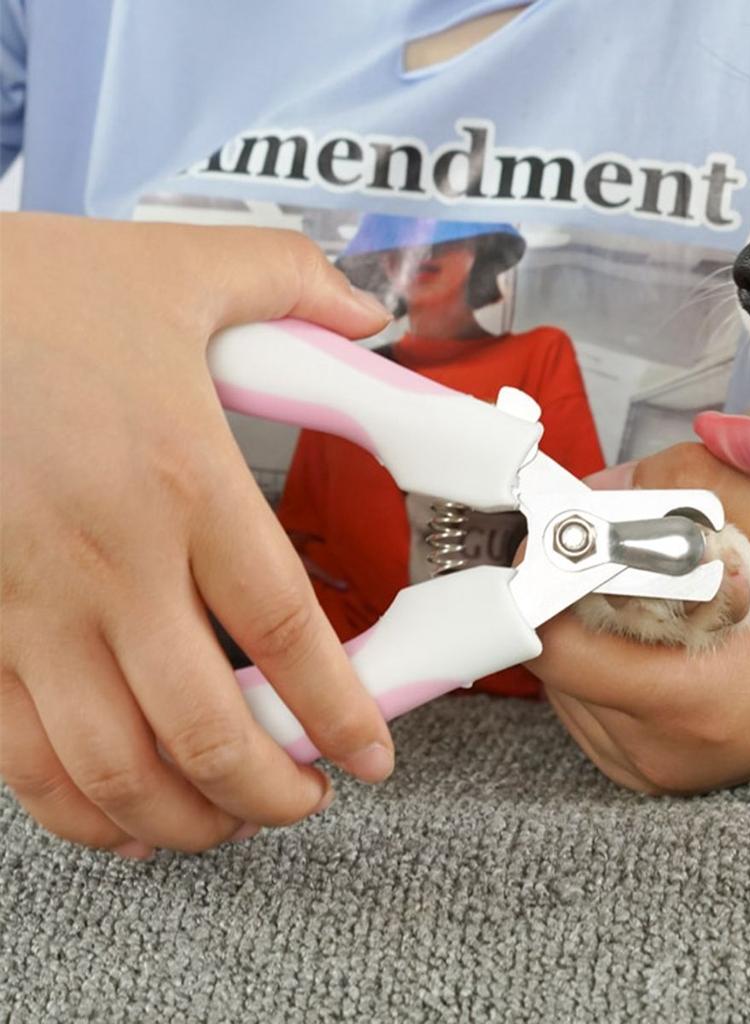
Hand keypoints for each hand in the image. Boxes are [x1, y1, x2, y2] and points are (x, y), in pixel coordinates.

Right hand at [1, 213, 394, 855]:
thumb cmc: (37, 290)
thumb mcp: (184, 266)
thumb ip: (292, 283)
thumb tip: (364, 313)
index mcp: (184, 482)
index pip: (285, 632)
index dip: (338, 712)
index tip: (371, 756)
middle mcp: (111, 562)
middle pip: (203, 726)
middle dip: (269, 791)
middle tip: (309, 801)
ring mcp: (30, 605)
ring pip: (110, 764)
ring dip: (182, 816)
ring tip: (232, 824)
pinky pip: (18, 751)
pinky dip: (75, 809)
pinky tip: (122, 822)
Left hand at [530, 443, 749, 793]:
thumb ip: (681, 481)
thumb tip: (600, 489)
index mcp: (697, 701)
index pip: (559, 653)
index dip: (543, 585)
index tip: (555, 538)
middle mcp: (672, 753)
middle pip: (557, 670)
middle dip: (566, 599)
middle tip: (598, 548)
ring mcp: (670, 770)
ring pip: (568, 694)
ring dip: (581, 631)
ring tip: (632, 589)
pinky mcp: (671, 769)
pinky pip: (594, 713)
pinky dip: (599, 664)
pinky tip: (640, 628)